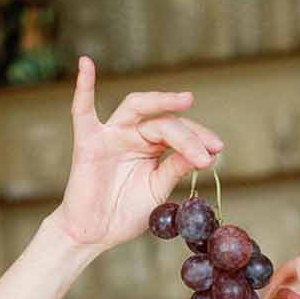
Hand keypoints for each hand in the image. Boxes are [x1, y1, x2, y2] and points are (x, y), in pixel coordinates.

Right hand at [54, 55, 224, 253]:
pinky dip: (84, 86)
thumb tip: (207, 154)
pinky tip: (86, 64)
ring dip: (160, 100)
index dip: (198, 141)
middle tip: (211, 145)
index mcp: (152, 147)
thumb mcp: (158, 190)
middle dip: (189, 133)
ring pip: (136, 108)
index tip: (217, 151)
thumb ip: (176, 169)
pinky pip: (82, 111)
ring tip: (185, 100)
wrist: (94, 234)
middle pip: (163, 122)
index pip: (179, 134)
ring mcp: (111, 135)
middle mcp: (133, 135)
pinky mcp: (88, 142)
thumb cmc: (124, 213)